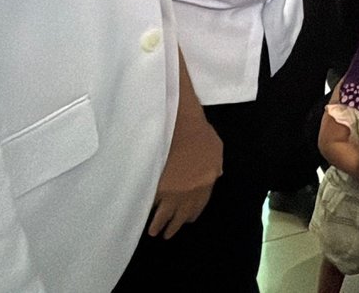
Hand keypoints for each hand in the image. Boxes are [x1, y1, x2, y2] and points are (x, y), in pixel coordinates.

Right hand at [148, 107, 222, 237]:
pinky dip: (147, 211)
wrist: (180, 125)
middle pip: (182, 214)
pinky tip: (142, 216)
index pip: (200, 205)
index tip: (187, 220)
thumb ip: (215, 166)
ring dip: (159, 225)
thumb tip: (215, 177)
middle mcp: (190, 191)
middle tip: (168, 234)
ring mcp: (172, 191)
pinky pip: (151, 204)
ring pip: (165, 214)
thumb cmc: (200, 133)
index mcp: (207, 182)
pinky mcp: (156, 187)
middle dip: (175, 225)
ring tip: (154, 233)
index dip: (192, 214)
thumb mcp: (217, 149)